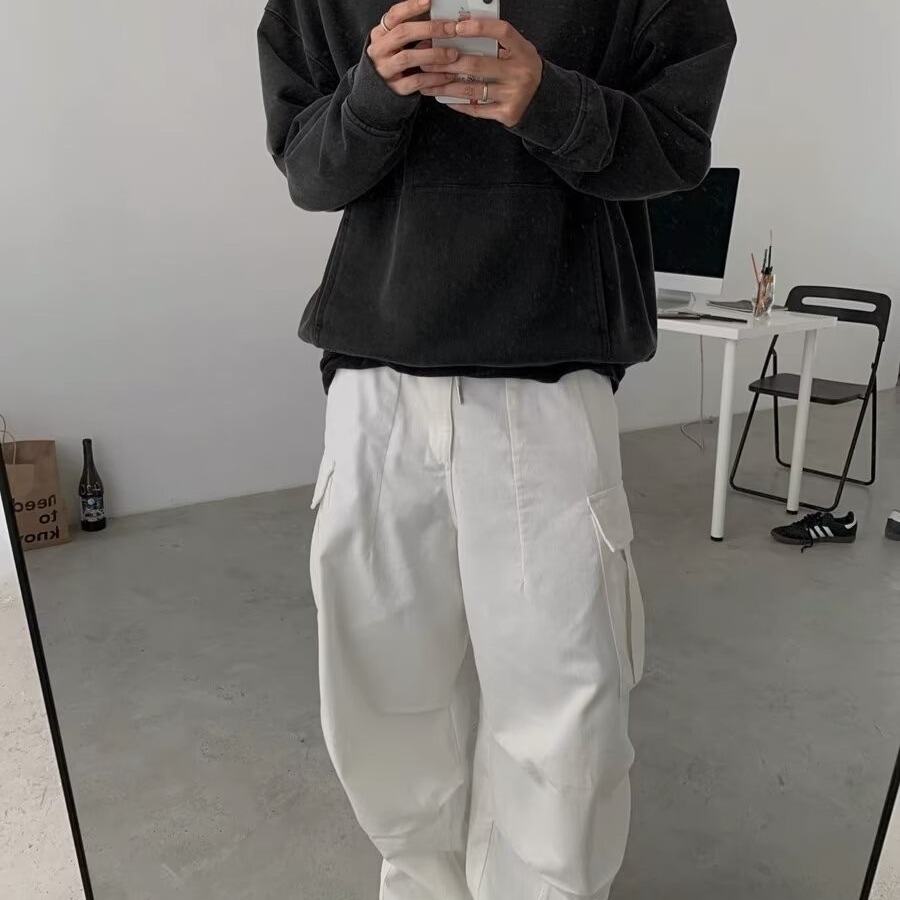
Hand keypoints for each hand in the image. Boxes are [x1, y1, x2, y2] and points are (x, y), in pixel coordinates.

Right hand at [369, 0, 462, 95]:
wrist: (378, 91)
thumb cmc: (394, 61)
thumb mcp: (397, 43)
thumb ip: (413, 31)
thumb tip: (440, 20)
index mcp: (380, 34)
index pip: (394, 16)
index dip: (411, 7)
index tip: (429, 1)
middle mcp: (379, 50)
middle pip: (403, 33)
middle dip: (429, 29)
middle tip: (451, 29)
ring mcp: (386, 70)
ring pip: (408, 58)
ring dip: (433, 54)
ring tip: (453, 54)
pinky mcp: (395, 89)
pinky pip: (415, 82)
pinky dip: (433, 78)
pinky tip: (448, 75)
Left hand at [417, 17, 541, 126]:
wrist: (541, 100)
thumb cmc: (522, 70)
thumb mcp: (518, 51)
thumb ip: (496, 42)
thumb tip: (461, 26)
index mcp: (523, 51)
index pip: (501, 32)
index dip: (478, 27)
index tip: (456, 26)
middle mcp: (519, 73)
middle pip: (477, 65)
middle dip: (448, 62)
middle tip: (428, 60)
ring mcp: (512, 95)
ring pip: (472, 89)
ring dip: (446, 86)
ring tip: (429, 83)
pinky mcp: (506, 113)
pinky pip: (477, 109)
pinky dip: (459, 104)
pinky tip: (445, 99)